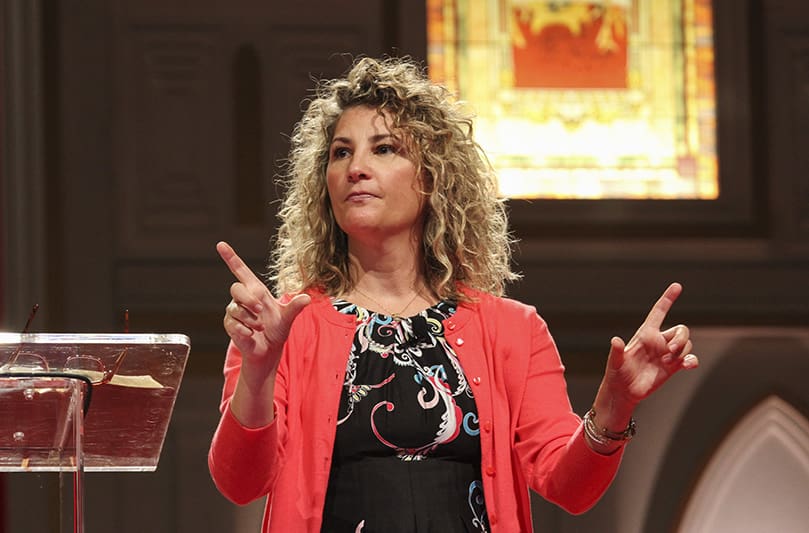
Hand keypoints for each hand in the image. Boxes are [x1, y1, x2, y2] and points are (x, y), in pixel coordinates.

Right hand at [217, 241, 309, 379]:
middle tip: (261, 311)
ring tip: (260, 327)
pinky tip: (252, 334)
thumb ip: (295, 307)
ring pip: (236, 309)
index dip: (231, 257)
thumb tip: (307, 298)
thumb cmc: (277, 330)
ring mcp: (234, 311)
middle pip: (235, 288)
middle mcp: (242, 298)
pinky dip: (247, 331)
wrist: (268, 350)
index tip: (220, 244)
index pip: (240, 271)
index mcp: (256, 290)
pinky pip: (234, 324)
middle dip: (249, 300)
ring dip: (252, 320)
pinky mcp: (230, 325)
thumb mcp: (288, 318)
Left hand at [602, 282, 698, 408]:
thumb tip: (615, 340)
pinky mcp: (673, 367)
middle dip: (681, 337)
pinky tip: (688, 365)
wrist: (624, 392)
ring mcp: (667, 354)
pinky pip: (689, 359)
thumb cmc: (616, 374)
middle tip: (671, 350)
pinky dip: (692, 360)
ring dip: (683, 350)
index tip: (677, 286)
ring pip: (686, 343)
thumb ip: (617, 351)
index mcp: (645, 334)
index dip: (667, 299)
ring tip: (669, 362)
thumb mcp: (615, 362)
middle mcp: (658, 341)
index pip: (658, 312)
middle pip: (681, 329)